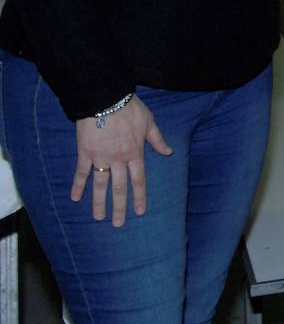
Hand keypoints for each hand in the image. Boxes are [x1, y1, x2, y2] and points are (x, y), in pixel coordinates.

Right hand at [72, 95, 172, 226]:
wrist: (106, 98)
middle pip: (119, 187)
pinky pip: (81, 172)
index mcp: (135, 153)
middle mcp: (119, 159)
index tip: (139, 212)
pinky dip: (77, 185)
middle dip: (119, 207)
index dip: (139, 196)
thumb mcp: (149, 123)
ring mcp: (101, 157)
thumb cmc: (130, 109)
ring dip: (99, 202)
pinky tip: (74, 198)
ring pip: (100, 184)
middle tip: (117, 224)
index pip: (139, 180)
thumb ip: (157, 140)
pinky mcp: (85, 153)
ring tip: (98, 217)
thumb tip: (169, 152)